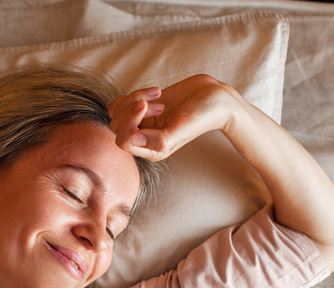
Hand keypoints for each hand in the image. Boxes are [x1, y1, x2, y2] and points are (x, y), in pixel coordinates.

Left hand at [109, 74, 238, 160]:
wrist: (215, 98)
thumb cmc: (204, 115)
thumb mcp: (184, 128)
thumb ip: (160, 139)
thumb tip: (135, 139)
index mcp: (154, 151)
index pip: (123, 141)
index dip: (128, 122)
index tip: (145, 105)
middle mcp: (146, 139)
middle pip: (117, 126)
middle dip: (133, 109)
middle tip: (160, 103)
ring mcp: (144, 122)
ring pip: (118, 112)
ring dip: (135, 98)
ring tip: (159, 95)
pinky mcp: (145, 107)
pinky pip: (124, 101)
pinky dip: (137, 93)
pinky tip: (158, 91)